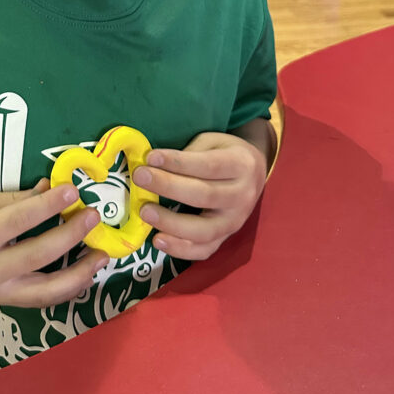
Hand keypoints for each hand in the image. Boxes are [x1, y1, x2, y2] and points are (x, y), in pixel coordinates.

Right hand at [0, 179, 107, 307]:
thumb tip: (53, 190)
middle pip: (39, 254)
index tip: (74, 191)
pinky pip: (39, 300)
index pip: (22, 220)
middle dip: (72, 234)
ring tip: (101, 256)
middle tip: (94, 216)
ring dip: (79, 274)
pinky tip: (83, 274)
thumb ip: (15, 199)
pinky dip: (64, 289)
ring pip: (46, 290)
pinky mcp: (0, 303)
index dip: (50, 205)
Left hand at [132, 130, 268, 260]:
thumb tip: (154, 164)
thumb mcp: (212, 142)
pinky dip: (180, 249)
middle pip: (204, 195)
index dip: (178, 162)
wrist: (253, 174)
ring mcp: (235, 221)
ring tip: (145, 211)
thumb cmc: (225, 153)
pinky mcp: (226, 238)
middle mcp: (242, 196)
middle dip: (168, 187)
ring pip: (204, 229)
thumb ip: (190, 152)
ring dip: (171, 223)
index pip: (208, 165)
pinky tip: (158, 239)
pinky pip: (204, 250)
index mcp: (241, 164)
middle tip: (140, 177)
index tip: (151, 157)